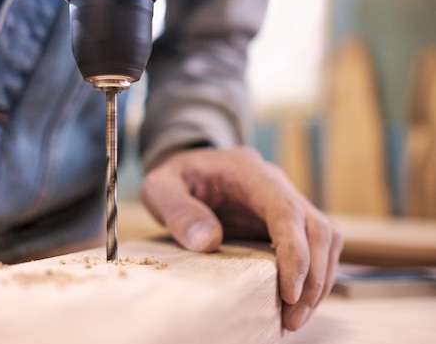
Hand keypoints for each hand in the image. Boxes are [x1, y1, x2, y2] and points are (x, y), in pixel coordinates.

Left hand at [141, 147, 343, 330]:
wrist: (184, 167)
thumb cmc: (174, 176)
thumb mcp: (162, 187)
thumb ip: (179, 210)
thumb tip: (208, 241)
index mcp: (249, 172)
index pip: (287, 211)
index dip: (295, 253)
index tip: (289, 293)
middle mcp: (276, 184)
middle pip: (317, 228)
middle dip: (313, 277)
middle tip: (292, 319)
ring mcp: (285, 201)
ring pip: (325, 239)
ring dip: (318, 280)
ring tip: (294, 318)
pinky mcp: (285, 220)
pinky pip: (314, 246)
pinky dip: (312, 275)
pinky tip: (294, 302)